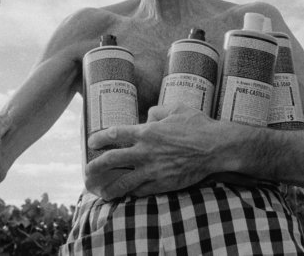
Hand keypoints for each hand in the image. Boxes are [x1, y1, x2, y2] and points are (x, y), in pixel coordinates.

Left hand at [85, 104, 220, 199]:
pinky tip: (126, 195)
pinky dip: (132, 193)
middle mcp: (145, 152)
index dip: (99, 138)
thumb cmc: (198, 125)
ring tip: (102, 192)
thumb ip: (158, 111)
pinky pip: (141, 191)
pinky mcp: (162, 184)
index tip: (91, 142)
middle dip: (95, 167)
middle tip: (87, 172)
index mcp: (146, 132)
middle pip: (111, 161)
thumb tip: (149, 114)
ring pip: (124, 183)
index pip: (115, 134)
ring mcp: (152, 170)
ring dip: (109, 188)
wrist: (215, 148)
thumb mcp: (177, 109)